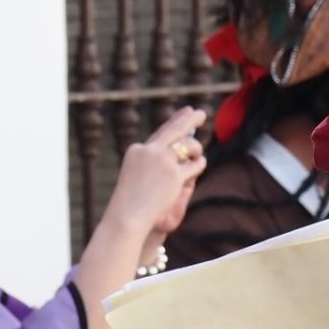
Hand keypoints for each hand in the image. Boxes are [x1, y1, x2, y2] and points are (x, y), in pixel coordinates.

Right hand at [101, 107, 209, 240]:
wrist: (128, 216)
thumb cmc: (132, 202)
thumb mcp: (138, 175)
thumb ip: (153, 163)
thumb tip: (177, 152)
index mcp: (137, 150)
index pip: (161, 133)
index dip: (175, 121)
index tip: (185, 113)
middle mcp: (150, 151)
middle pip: (175, 129)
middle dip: (190, 119)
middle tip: (201, 113)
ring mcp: (162, 161)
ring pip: (188, 146)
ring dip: (196, 149)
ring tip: (198, 154)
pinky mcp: (175, 175)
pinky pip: (194, 165)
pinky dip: (199, 164)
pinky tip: (200, 164)